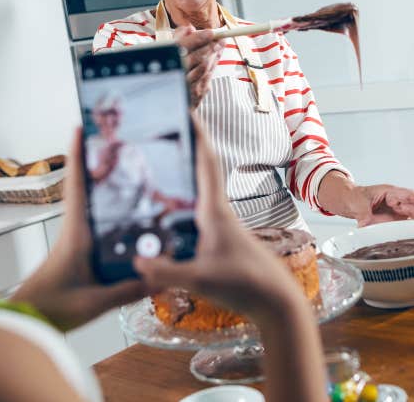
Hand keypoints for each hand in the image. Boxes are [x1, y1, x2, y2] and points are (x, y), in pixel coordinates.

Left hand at [11, 128, 148, 330]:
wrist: (26, 322)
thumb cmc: (50, 308)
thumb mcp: (93, 302)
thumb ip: (127, 289)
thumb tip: (159, 276)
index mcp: (75, 234)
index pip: (76, 187)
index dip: (77, 156)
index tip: (79, 127)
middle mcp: (74, 231)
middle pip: (84, 188)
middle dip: (94, 162)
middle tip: (113, 141)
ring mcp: (74, 241)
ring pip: (89, 205)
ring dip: (101, 186)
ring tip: (126, 170)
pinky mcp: (77, 253)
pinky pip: (95, 225)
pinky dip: (107, 212)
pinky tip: (127, 217)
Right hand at [134, 122, 306, 322]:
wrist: (277, 304)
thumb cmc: (247, 285)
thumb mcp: (202, 279)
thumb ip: (167, 271)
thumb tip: (136, 262)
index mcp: (215, 211)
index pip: (206, 163)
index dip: (197, 135)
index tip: (188, 110)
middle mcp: (219, 214)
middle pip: (201, 173)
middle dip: (186, 149)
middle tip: (168, 130)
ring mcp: (220, 229)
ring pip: (198, 194)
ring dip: (184, 177)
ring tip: (161, 165)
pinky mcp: (220, 244)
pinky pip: (195, 215)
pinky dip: (181, 206)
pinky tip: (167, 215)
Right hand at [173, 25, 222, 108]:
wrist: (168, 100)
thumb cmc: (170, 70)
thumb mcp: (169, 52)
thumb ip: (179, 38)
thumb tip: (190, 28)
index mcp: (167, 60)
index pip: (182, 46)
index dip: (198, 38)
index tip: (211, 32)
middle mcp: (175, 73)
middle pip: (197, 57)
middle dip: (211, 46)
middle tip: (220, 38)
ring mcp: (186, 85)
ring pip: (204, 67)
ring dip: (214, 55)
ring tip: (219, 46)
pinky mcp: (195, 94)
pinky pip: (207, 77)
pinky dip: (213, 64)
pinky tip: (216, 56)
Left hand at [318, 172, 413, 226]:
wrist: (350, 201)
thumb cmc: (355, 198)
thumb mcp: (357, 205)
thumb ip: (364, 215)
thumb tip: (366, 225)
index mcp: (389, 192)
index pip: (408, 195)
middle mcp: (396, 200)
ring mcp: (397, 209)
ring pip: (413, 215)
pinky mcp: (396, 219)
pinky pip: (407, 223)